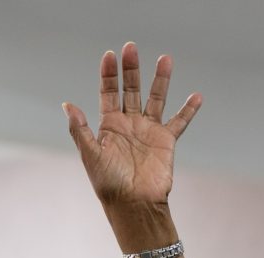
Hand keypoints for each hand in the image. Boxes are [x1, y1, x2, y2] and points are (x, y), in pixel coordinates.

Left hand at [63, 43, 199, 207]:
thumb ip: (80, 130)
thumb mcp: (90, 155)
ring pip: (156, 98)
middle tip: (132, 47)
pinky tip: (196, 96)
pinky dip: (188, 110)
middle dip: (131, 69)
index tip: (110, 55)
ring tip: (166, 58)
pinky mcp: (166, 141)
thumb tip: (67, 105)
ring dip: (161, 79)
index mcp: (109, 126)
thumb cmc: (109, 184)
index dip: (109, 74)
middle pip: (131, 89)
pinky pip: (179, 122)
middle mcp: (129, 124)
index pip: (109, 92)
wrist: (134, 205)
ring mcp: (148, 131)